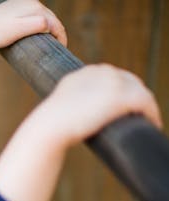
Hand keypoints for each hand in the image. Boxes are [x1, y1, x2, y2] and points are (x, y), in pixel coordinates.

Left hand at [0, 0, 66, 49]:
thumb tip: (48, 24)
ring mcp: (22, 4)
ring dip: (48, 29)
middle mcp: (30, 1)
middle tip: (58, 48)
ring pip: (41, 18)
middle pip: (50, 18)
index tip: (62, 49)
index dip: (61, 36)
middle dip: (56, 32)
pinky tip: (37, 34)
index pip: (54, 21)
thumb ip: (34, 25)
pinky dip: (37, 26)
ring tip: (50, 42)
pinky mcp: (15, 10)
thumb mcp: (17, 30)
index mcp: (33, 5)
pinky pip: (32, 18)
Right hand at [36, 64, 162, 147]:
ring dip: (146, 106)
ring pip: (140, 91)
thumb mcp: (61, 105)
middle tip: (138, 115)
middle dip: (136, 97)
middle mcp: (100, 71)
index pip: (112, 78)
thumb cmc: (50, 126)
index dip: (122, 92)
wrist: (50, 126)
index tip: (125, 107)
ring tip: (147, 120)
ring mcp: (112, 82)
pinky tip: (153, 123)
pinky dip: (152, 113)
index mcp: (85, 72)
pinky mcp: (121, 96)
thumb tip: (77, 115)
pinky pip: (145, 102)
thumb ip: (71, 102)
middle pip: (129, 81)